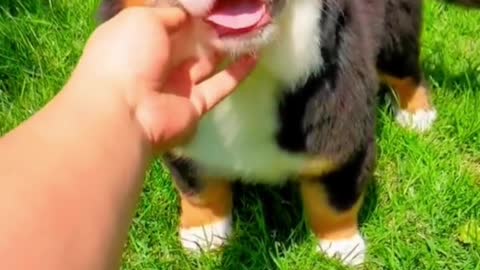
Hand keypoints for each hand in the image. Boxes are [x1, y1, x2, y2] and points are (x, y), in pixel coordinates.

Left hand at [73, 7, 256, 151]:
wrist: (125, 111)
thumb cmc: (128, 56)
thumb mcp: (144, 20)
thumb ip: (170, 13)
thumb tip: (188, 14)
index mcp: (141, 38)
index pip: (169, 21)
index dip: (192, 11)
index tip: (215, 3)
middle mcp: (158, 61)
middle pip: (190, 41)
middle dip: (212, 27)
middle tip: (238, 13)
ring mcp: (177, 85)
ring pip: (207, 62)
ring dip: (227, 47)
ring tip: (251, 29)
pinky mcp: (194, 105)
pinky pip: (219, 86)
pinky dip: (237, 73)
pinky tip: (255, 56)